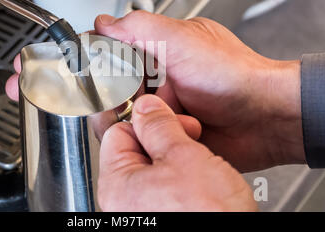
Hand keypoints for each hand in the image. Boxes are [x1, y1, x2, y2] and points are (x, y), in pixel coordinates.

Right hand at [95, 11, 304, 171]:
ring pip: (126, 121)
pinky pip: (144, 142)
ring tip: (164, 115)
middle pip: (114, 94)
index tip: (95, 78)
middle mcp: (158, 82)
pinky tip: (176, 130)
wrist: (267, 117)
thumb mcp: (182, 40)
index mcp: (159, 53)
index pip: (113, 57)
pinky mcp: (171, 135)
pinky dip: (154, 139)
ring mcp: (164, 110)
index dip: (101, 69)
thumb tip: (104, 21)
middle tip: (134, 102)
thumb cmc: (234, 74)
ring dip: (140, 122)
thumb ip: (139, 27)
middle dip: (119, 102)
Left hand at [99, 94, 256, 211]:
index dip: (147, 121)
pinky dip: (184, 180)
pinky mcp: (162, 217)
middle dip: (167, 141)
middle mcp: (123, 202)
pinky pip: (167, 189)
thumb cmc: (207, 215)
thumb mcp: (183, 156)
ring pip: (156, 170)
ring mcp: (142, 213)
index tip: (169, 120)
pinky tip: (202, 184)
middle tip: (191, 140)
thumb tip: (146, 107)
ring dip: (179, 160)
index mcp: (116, 184)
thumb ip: (159, 125)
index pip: (119, 132)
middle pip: (138, 151)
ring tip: (201, 166)